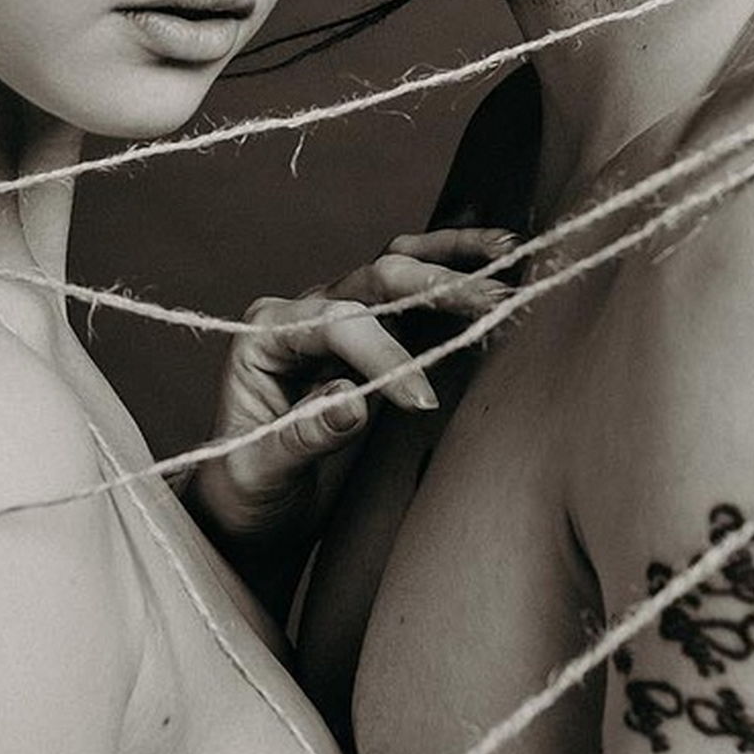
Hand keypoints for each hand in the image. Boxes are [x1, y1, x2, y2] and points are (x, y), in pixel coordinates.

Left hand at [183, 228, 517, 577]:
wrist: (253, 504)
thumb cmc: (249, 489)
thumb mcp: (261, 474)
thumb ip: (301, 438)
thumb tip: (352, 401)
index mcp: (265, 337)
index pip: (335, 325)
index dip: (383, 355)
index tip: (422, 401)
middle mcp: (302, 314)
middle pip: (372, 280)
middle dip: (434, 285)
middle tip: (492, 301)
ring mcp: (338, 317)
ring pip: (396, 265)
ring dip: (450, 257)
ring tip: (505, 249)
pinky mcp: (370, 334)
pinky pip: (412, 291)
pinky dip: (451, 271)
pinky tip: (492, 260)